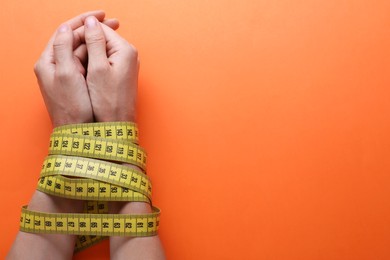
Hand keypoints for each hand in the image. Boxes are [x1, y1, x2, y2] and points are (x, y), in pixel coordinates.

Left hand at [34, 11, 119, 126]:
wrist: (79, 131)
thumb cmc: (73, 106)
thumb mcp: (66, 74)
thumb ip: (64, 48)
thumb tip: (67, 27)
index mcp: (48, 62)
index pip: (64, 32)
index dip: (83, 21)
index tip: (102, 14)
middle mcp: (55, 66)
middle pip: (73, 39)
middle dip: (93, 29)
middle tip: (114, 22)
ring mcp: (66, 74)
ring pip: (81, 50)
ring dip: (96, 40)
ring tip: (115, 33)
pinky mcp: (77, 82)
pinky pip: (86, 62)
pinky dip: (97, 53)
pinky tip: (108, 51)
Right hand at [83, 16, 138, 121]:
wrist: (117, 125)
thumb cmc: (108, 101)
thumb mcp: (98, 69)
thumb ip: (94, 42)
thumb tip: (90, 20)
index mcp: (125, 50)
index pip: (100, 29)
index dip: (82, 35)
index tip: (70, 50)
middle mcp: (129, 54)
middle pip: (101, 39)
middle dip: (85, 48)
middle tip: (77, 67)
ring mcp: (126, 64)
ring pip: (100, 51)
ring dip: (87, 58)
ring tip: (82, 75)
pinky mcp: (121, 74)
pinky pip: (104, 63)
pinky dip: (93, 67)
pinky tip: (87, 79)